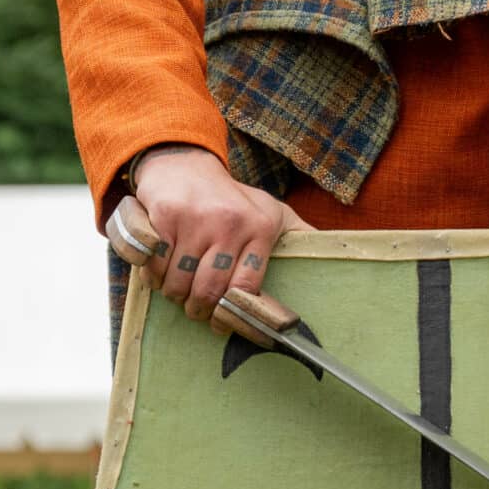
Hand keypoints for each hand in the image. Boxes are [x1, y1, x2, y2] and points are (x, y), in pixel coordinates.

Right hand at [127, 147, 293, 325]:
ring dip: (174, 295)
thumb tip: (335, 258)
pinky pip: (156, 266)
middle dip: (198, 310)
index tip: (222, 324)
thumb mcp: (271, 211)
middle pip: (210, 291)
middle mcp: (231, 223)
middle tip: (195, 311)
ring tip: (178, 292)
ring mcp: (196, 219)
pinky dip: (153, 277)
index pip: (246, 288)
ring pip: (180, 283)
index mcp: (261, 227)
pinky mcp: (166, 216)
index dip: (231, 314)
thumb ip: (300, 235)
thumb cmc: (230, 198)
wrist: (183, 164)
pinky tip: (160, 273)